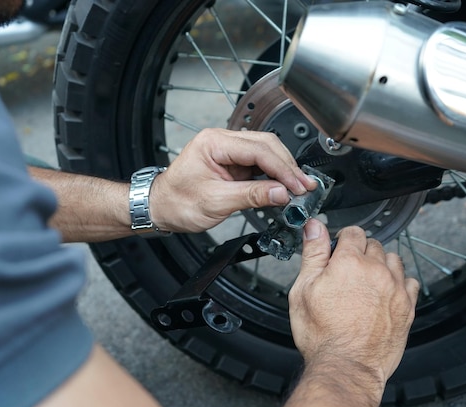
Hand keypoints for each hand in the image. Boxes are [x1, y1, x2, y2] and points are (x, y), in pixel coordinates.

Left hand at [149, 128, 315, 232]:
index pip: (258, 150)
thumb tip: (282, 193)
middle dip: (288, 167)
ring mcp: (228, 151)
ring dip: (283, 170)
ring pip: (266, 153)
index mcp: (214, 142)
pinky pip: (259, 164)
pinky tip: (283, 186)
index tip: (298, 186)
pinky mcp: (232, 163)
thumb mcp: (216, 202)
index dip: (282, 169)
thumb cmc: (177, 202)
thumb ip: (252, 195)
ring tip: (298, 188)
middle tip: (305, 187)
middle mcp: (222, 141)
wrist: (160, 207)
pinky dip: (274, 175)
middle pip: (266, 145)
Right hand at [288, 220, 418, 406]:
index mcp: (349, 262)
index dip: (342, 240)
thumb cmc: (322, 335)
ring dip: (381, 264)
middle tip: (348, 271)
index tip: (338, 251)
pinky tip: (385, 293)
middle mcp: (376, 270)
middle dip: (361, 252)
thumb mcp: (303, 290)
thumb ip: (313, 253)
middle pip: (374, 244)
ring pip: (393, 259)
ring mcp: (395, 288)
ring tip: (366, 282)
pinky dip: (398, 282)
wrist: (346, 367)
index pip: (353, 232)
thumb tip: (314, 227)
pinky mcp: (407, 306)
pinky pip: (410, 281)